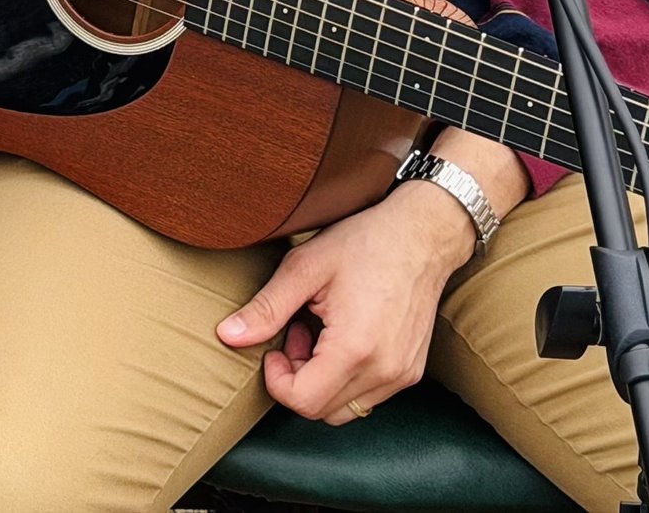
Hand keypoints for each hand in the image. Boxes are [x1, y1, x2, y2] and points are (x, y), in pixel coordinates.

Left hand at [215, 182, 478, 422]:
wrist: (421, 236)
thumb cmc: (364, 244)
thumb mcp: (304, 268)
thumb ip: (266, 308)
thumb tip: (227, 336)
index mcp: (355, 349)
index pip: (304, 402)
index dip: (277, 380)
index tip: (274, 347)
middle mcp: (384, 372)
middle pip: (322, 411)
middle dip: (297, 378)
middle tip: (295, 332)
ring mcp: (402, 375)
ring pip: (345, 409)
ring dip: (320, 380)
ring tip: (317, 332)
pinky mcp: (411, 371)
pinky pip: (367, 396)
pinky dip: (344, 378)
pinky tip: (340, 337)